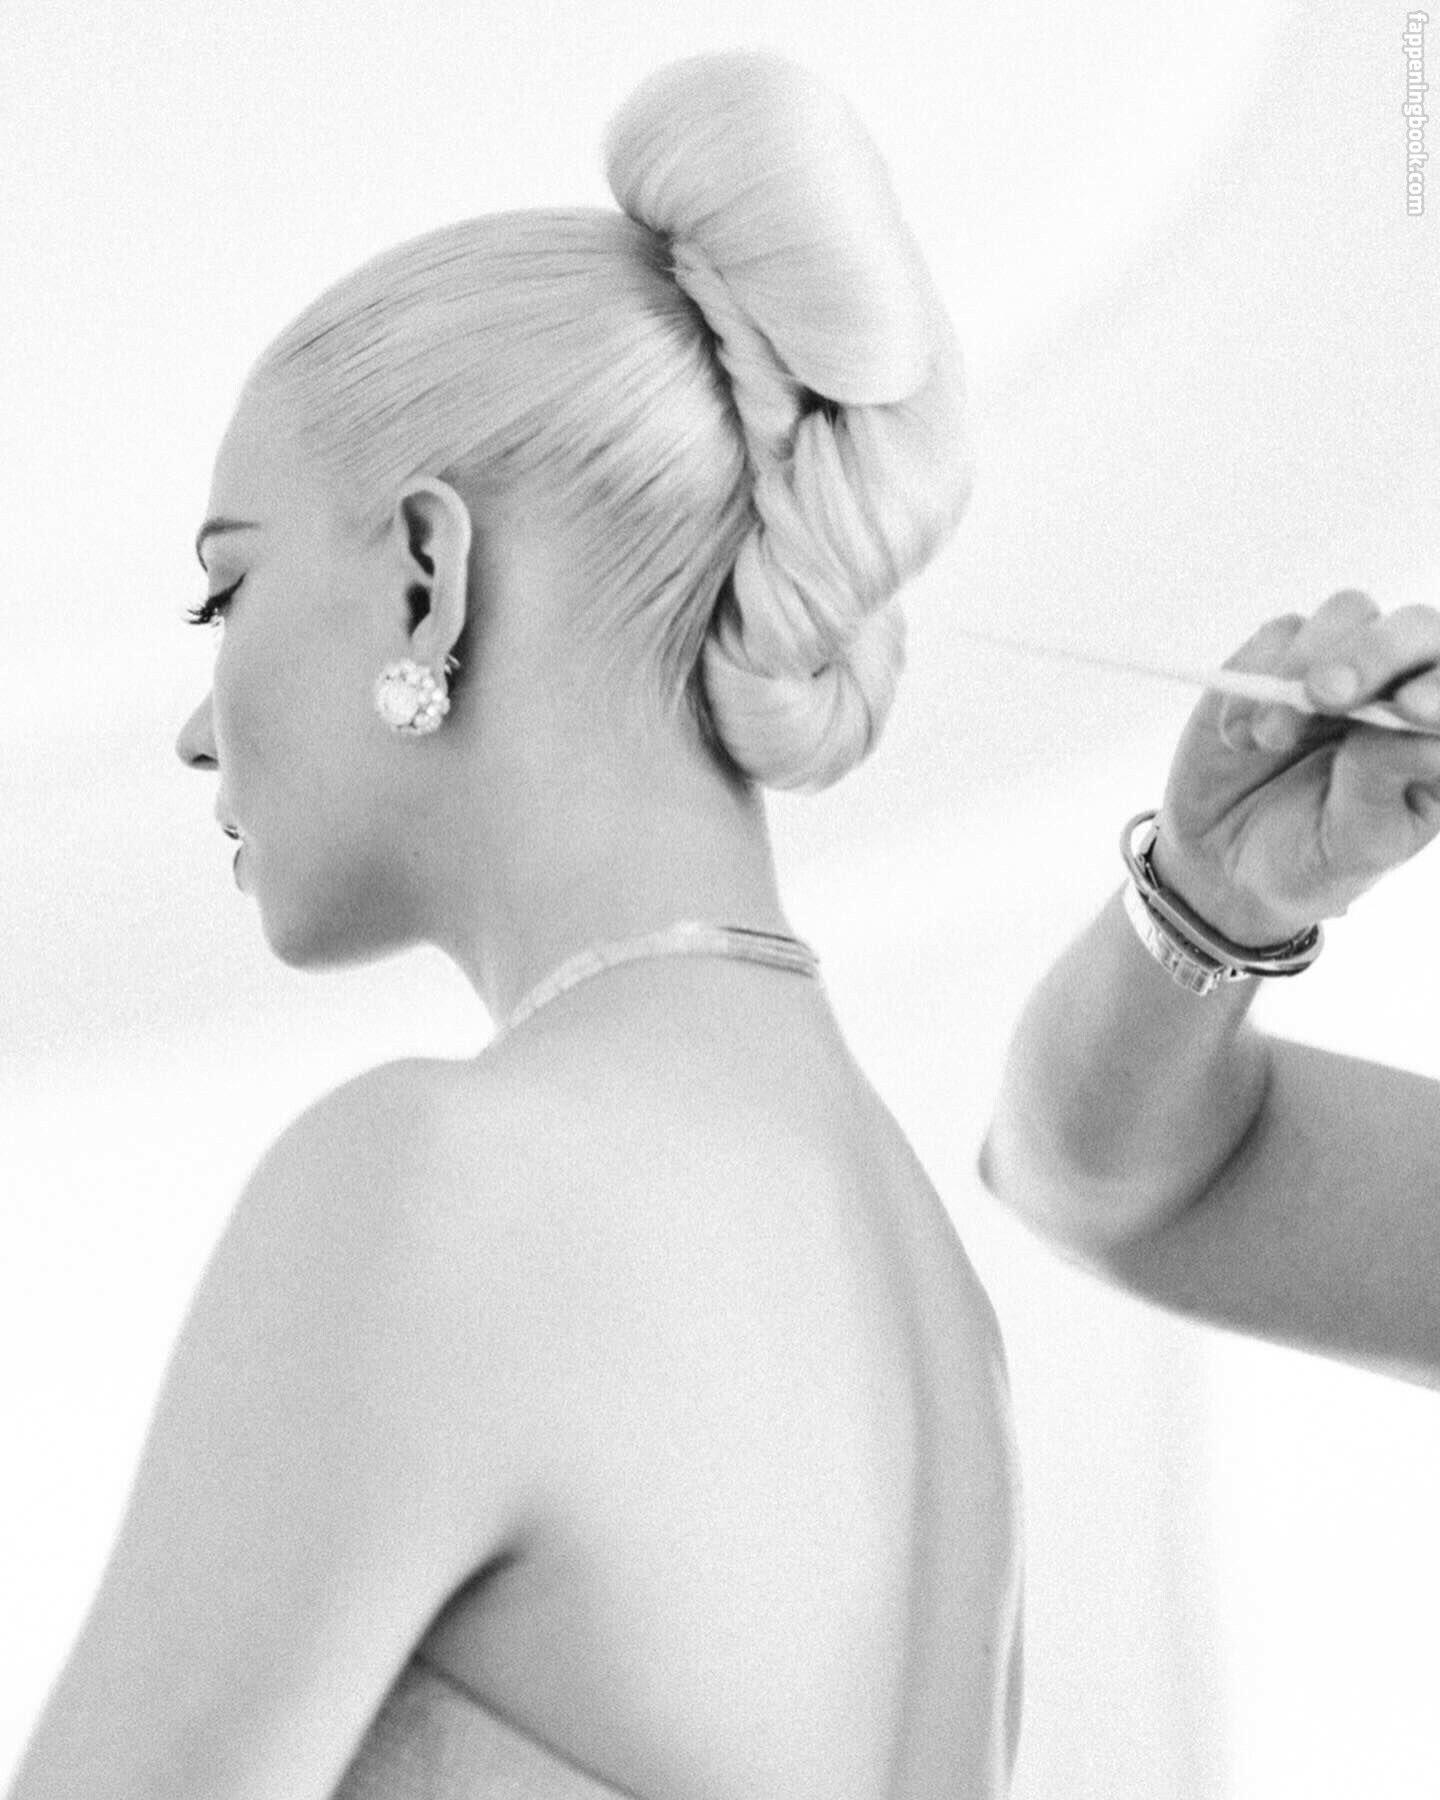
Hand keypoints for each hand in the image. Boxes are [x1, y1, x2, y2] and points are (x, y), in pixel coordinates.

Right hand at [1152, 590, 1439, 947]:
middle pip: (1415, 628)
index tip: (1409, 710)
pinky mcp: (1278, 661)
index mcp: (1433, 738)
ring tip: (1271, 738)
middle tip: (1328, 696)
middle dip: (1376, 653)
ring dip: (1305, 665)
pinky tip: (1239, 740)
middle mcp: (1398, 691)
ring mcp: (1340, 668)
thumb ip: (1384, 784)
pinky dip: (1252, 682)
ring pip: (1347, 613)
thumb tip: (1419, 733)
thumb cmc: (1310, 862)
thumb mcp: (1355, 845)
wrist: (1223, 865)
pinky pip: (1275, 636)